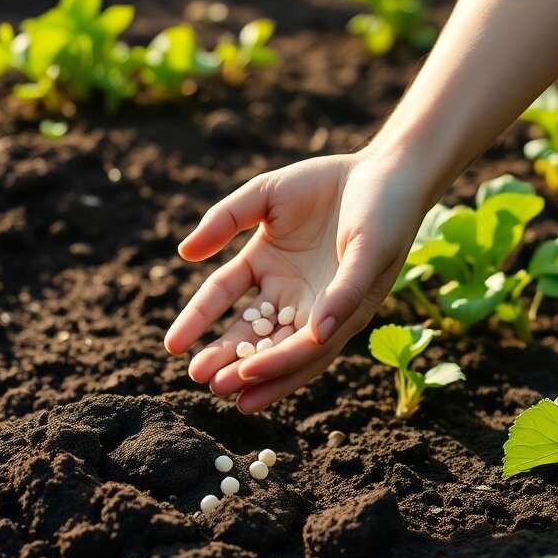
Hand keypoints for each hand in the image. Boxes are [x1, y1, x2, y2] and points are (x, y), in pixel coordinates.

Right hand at [164, 151, 428, 412]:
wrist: (385, 171)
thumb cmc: (326, 184)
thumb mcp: (265, 196)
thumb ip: (225, 220)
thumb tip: (185, 254)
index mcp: (267, 268)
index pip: (224, 298)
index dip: (198, 321)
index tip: (173, 346)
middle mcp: (295, 295)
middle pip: (255, 334)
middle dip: (230, 359)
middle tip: (203, 381)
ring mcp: (328, 301)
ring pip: (294, 342)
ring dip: (270, 365)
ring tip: (238, 386)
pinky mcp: (363, 293)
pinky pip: (340, 315)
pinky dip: (323, 330)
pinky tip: (308, 340)